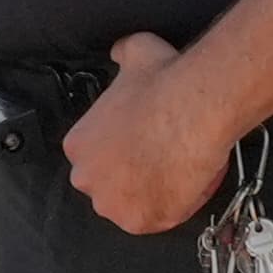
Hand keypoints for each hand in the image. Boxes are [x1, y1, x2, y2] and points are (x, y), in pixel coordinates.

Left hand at [63, 31, 235, 237]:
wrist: (194, 108)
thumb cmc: (164, 83)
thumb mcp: (134, 53)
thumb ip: (121, 54)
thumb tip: (120, 50)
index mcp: (78, 144)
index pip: (96, 157)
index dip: (123, 153)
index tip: (143, 145)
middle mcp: (87, 178)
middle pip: (109, 186)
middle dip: (132, 177)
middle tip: (161, 159)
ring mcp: (112, 204)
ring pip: (132, 205)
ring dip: (152, 194)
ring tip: (178, 171)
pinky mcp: (142, 222)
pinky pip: (159, 220)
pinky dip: (175, 207)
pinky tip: (189, 183)